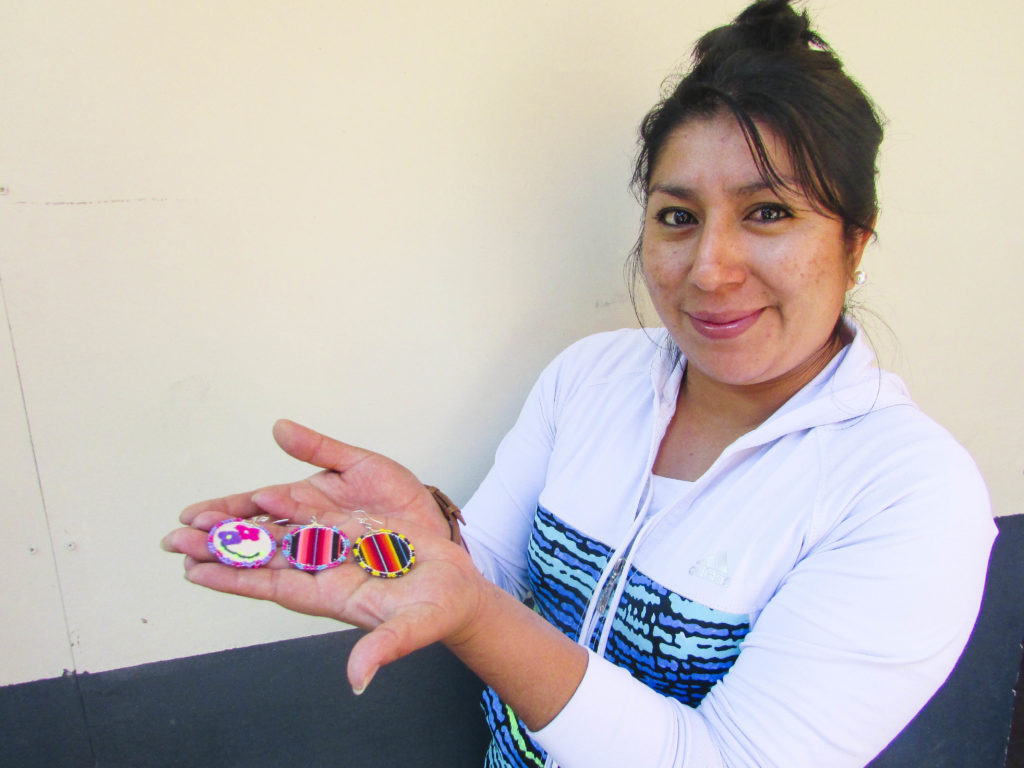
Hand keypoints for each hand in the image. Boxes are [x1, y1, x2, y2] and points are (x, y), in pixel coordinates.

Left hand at [163, 420, 479, 692]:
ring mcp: (338, 548)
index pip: (272, 586)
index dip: (234, 579)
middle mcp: (326, 572)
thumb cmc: (437, 612)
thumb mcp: (412, 629)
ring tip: (201, 516)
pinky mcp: (354, 528)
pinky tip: (258, 497)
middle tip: (175, 538)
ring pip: (281, 533)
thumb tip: (357, 679)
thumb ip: (383, 649)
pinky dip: (284, 505)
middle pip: (265, 557)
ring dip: (244, 524)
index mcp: (331, 597)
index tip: (194, 571)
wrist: (459, 588)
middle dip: (222, 548)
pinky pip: (312, 513)